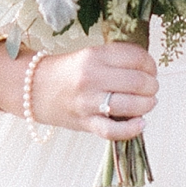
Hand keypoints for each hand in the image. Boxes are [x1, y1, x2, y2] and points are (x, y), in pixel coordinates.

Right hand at [21, 42, 159, 141]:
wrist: (34, 88)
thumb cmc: (68, 72)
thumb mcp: (90, 55)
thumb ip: (116, 60)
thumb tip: (148, 70)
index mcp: (94, 56)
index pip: (136, 58)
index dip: (150, 64)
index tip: (150, 70)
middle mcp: (91, 78)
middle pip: (137, 82)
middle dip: (152, 86)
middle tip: (151, 88)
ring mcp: (88, 102)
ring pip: (131, 105)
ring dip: (147, 105)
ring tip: (147, 103)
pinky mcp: (85, 123)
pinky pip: (113, 131)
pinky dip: (132, 129)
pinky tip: (140, 123)